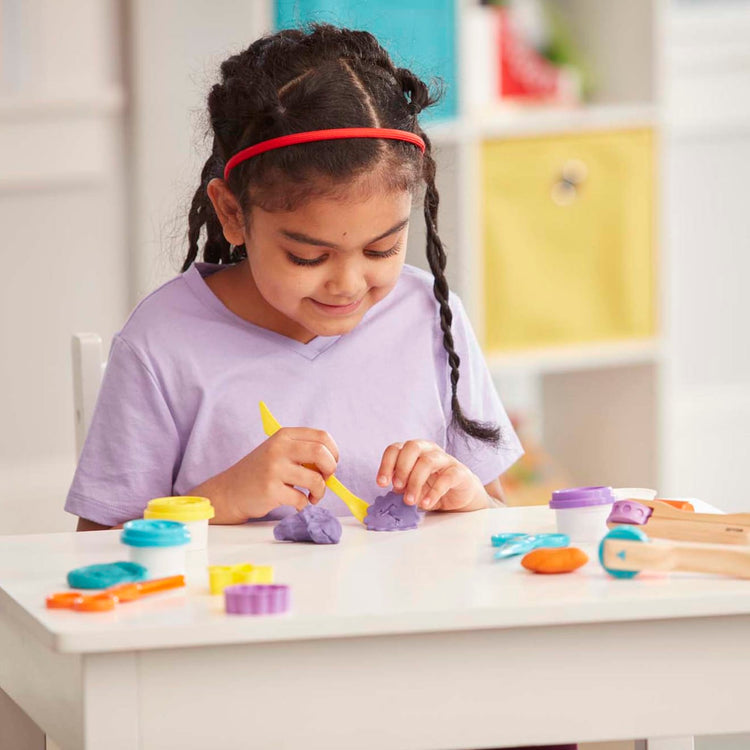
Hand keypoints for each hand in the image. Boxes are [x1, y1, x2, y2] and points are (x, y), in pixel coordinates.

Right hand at [193, 428, 338, 522]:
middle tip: (325, 480)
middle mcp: (279, 448)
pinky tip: (296, 503)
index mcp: (284, 435)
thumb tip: (333, 464)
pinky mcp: (270, 490)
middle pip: (322, 454)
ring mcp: (274, 469)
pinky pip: (301, 499)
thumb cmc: (262, 471)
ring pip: (316, 480)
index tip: (329, 465)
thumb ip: (304, 452)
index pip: (322, 437)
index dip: (333, 453)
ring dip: (320, 492)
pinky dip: (304, 504)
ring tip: (312, 496)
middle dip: (330, 470)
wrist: (231, 490)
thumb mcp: (280, 451)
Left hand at [376, 440, 486, 511]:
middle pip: (412, 447)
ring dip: (415, 482)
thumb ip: (402, 486)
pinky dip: (433, 492)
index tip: (381, 483)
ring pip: (427, 461)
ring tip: (409, 501)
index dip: (386, 464)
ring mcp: (445, 459)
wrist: (460, 495)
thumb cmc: (432, 487)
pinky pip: (446, 478)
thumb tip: (393, 489)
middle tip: (397, 487)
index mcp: (414, 451)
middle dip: (402, 468)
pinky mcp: (459, 472)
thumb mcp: (412, 487)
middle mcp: (429, 450)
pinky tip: (426, 503)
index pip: (396, 448)